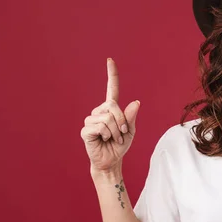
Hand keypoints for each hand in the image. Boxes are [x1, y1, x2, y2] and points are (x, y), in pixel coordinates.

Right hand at [80, 58, 140, 172]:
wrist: (111, 160)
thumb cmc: (120, 145)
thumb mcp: (130, 131)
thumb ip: (131, 117)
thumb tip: (136, 102)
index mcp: (111, 109)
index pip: (111, 88)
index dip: (111, 74)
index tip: (110, 60)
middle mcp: (99, 111)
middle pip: (113, 105)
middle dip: (122, 121)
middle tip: (122, 133)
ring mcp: (91, 120)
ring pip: (108, 118)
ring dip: (116, 131)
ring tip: (113, 139)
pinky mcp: (86, 130)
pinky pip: (101, 127)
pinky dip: (108, 135)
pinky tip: (104, 140)